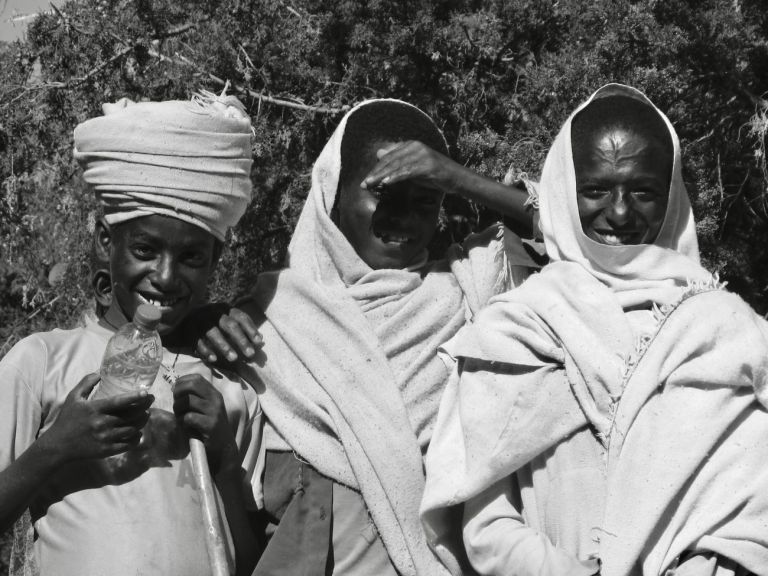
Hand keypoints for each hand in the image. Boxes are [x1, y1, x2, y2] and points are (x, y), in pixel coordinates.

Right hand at [38, 373, 152, 462]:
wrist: (58, 445)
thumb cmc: (67, 419)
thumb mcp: (73, 398)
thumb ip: (86, 383)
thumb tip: (100, 373)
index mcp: (95, 409)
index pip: (119, 402)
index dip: (135, 397)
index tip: (146, 393)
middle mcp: (102, 423)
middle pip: (131, 415)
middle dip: (145, 407)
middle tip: (150, 400)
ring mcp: (105, 438)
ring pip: (132, 429)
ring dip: (142, 421)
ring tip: (146, 414)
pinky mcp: (107, 450)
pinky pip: (128, 444)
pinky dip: (136, 438)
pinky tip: (138, 432)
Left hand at [172, 374, 237, 475]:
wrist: (223, 448)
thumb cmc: (210, 427)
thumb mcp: (206, 408)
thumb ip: (196, 397)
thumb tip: (175, 387)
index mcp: (214, 394)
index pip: (196, 378)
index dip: (182, 382)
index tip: (176, 392)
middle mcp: (216, 399)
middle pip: (191, 385)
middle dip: (178, 393)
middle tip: (176, 404)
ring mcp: (214, 412)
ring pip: (187, 401)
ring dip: (177, 409)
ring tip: (180, 417)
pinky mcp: (210, 425)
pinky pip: (188, 417)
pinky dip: (182, 421)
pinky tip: (185, 426)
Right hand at [195, 306, 262, 363]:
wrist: (184, 318)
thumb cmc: (214, 323)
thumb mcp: (228, 322)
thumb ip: (244, 330)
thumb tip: (261, 340)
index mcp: (226, 309)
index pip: (241, 317)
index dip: (250, 329)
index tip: (258, 342)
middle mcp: (213, 312)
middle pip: (229, 325)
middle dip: (241, 339)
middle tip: (250, 354)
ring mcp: (200, 320)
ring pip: (213, 332)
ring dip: (224, 346)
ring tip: (233, 358)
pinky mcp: (189, 330)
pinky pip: (197, 341)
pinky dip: (206, 350)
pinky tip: (214, 359)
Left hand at [360, 140, 459, 193]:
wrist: (457, 178)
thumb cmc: (435, 174)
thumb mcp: (413, 167)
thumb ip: (398, 161)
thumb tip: (379, 153)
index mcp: (410, 145)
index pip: (389, 157)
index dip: (376, 169)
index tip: (366, 180)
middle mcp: (415, 147)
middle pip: (390, 160)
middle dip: (376, 173)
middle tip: (364, 184)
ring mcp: (422, 155)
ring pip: (397, 166)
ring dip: (382, 176)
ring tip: (370, 184)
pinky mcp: (427, 165)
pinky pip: (407, 171)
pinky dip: (396, 177)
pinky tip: (386, 183)